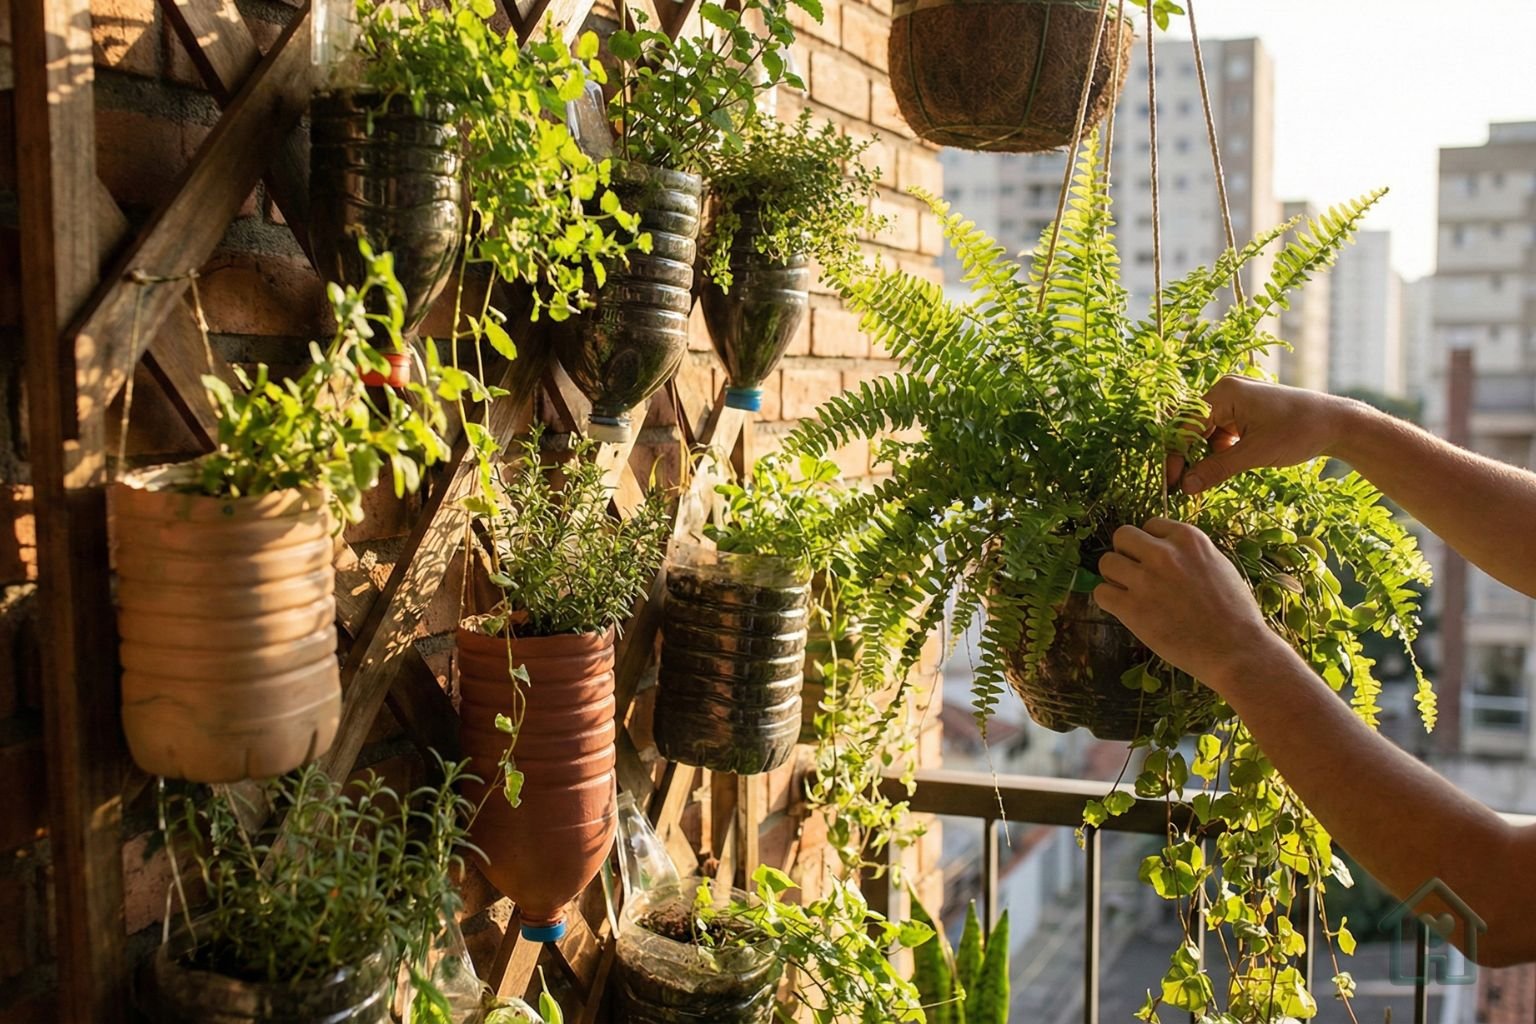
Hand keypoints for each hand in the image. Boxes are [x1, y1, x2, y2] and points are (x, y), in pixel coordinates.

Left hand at [1093, 517, 1289, 693]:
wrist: (1236, 650)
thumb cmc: (1234, 613)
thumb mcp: (1218, 565)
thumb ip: (1189, 553)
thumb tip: (1165, 550)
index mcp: (1189, 538)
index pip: (1150, 525)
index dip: (1150, 544)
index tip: (1156, 561)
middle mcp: (1164, 553)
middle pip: (1122, 536)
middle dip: (1126, 553)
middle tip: (1136, 574)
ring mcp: (1146, 580)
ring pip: (1106, 562)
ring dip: (1114, 576)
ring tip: (1130, 593)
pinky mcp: (1132, 608)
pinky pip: (1101, 593)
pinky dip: (1109, 600)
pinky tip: (1124, 610)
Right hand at [1171, 377, 1359, 494]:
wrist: (1337, 424)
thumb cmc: (1299, 431)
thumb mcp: (1255, 454)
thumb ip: (1217, 469)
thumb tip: (1185, 487)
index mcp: (1224, 392)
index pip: (1185, 424)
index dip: (1175, 454)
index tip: (1173, 483)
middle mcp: (1225, 391)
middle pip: (1191, 427)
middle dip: (1187, 456)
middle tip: (1184, 486)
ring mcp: (1235, 402)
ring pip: (1205, 433)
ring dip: (1204, 456)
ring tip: (1205, 480)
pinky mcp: (1244, 413)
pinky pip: (1220, 433)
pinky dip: (1219, 452)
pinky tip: (1224, 469)